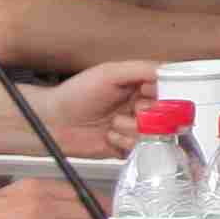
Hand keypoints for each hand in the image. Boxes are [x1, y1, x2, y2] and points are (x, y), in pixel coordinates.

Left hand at [42, 62, 158, 156]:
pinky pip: (141, 150)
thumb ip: (140, 69)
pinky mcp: (126, 147)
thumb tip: (166, 71)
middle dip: (148, 115)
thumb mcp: (109, 73)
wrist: (53, 123)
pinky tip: (110, 136)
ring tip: (113, 124)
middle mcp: (138, 107)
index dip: (162, 96)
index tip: (147, 96)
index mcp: (138, 86)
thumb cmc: (75, 94)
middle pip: (165, 115)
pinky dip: (125, 143)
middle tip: (131, 111)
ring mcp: (132, 128)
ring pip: (154, 134)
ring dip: (133, 129)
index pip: (166, 91)